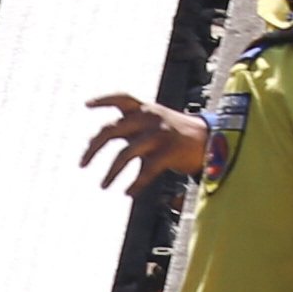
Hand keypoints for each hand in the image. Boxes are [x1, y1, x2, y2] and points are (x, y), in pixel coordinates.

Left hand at [78, 91, 214, 189]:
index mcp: (145, 109)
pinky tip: (129, 193)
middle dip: (93, 148)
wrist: (210, 141)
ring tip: (103, 186)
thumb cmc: (174, 135)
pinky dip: (135, 184)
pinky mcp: (170, 151)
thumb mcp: (153, 124)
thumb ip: (129, 129)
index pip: (121, 99)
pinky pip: (146, 171)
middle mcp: (150, 118)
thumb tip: (96, 142)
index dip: (103, 100)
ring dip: (111, 172)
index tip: (86, 105)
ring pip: (125, 154)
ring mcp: (160, 134)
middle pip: (112, 130)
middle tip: (82, 164)